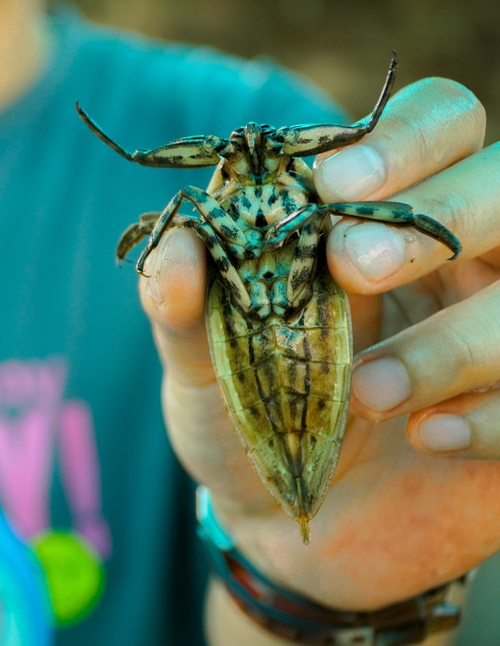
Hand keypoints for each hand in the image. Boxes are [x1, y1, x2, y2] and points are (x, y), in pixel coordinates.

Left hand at [142, 76, 499, 609]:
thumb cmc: (246, 410)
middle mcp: (465, 260)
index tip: (331, 187)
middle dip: (443, 213)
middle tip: (353, 266)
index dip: (404, 140)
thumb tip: (177, 246)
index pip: (443, 123)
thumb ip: (182, 305)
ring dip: (456, 340)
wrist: (283, 521)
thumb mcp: (202, 362)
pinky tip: (429, 437)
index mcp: (388, 216)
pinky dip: (493, 417)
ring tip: (367, 391)